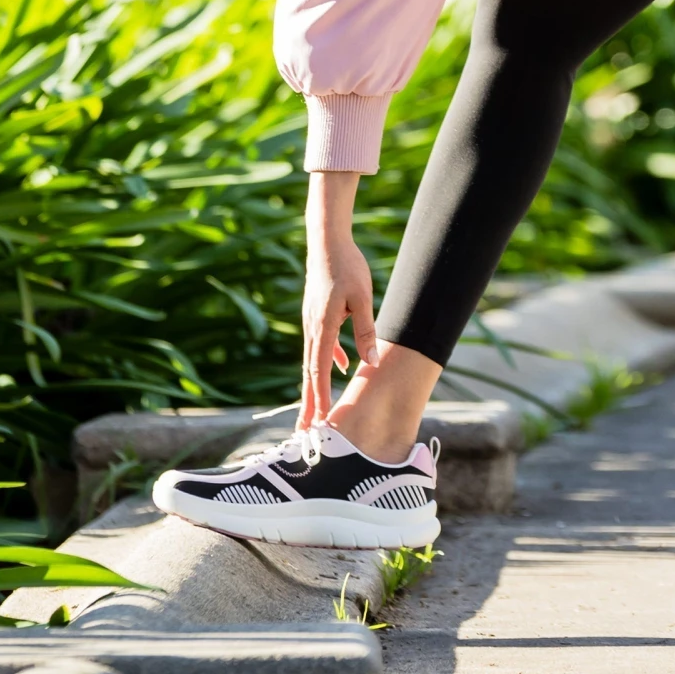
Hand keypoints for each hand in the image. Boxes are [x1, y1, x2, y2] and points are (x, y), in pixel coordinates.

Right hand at [299, 171, 378, 429]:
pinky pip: (321, 344)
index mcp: (322, 327)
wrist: (327, 240)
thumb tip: (370, 362)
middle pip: (310, 373)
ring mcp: (312, 322)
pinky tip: (340, 366)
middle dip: (309, 403)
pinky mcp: (317, 315)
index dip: (320, 398)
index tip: (320, 423)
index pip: (320, 371)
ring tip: (316, 410)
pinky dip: (328, 359)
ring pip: (313, 361)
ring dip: (315, 387)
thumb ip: (365, 330)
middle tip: (303, 433)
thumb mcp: (363, 298)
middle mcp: (312, 328)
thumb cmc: (347, 266)